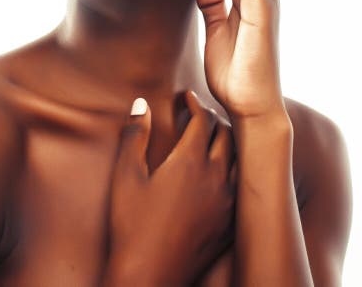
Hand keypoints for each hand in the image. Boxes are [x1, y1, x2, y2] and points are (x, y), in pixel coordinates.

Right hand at [105, 91, 236, 284]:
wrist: (150, 276)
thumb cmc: (132, 224)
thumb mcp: (125, 175)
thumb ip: (134, 135)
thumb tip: (141, 104)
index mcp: (190, 163)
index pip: (204, 120)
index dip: (195, 103)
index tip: (186, 96)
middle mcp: (216, 179)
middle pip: (228, 136)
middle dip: (214, 119)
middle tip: (198, 114)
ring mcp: (227, 204)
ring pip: (240, 161)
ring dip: (228, 143)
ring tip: (212, 139)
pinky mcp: (229, 225)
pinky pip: (240, 188)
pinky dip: (232, 170)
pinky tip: (218, 175)